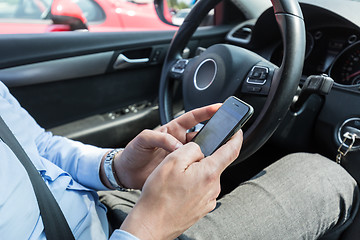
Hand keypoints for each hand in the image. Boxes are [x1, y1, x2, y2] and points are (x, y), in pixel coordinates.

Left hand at [113, 104, 221, 188]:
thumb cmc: (133, 152)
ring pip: (199, 150)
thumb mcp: (144, 139)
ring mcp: (179, 155)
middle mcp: (178, 141)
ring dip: (208, 150)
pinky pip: (193, 165)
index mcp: (172, 129)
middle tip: (225, 131)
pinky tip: (204, 167)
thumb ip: (161, 139)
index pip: (193, 117)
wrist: (125, 173)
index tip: (219, 107)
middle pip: (201, 134)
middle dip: (214, 131)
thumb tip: (178, 146)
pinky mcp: (179, 169)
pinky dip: (200, 166)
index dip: (206, 111)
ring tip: (216, 151)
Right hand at [120, 130, 242, 239]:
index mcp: (208, 173)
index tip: (237, 131)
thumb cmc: (159, 196)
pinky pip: (201, 189)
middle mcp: (213, 188)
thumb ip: (192, 149)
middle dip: (201, 158)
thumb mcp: (173, 161)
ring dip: (194, 173)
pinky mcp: (202, 208)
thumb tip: (201, 149)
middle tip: (181, 161)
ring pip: (205, 177)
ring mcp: (208, 200)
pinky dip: (192, 185)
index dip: (236, 138)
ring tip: (174, 179)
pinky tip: (176, 190)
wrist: (151, 223)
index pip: (231, 150)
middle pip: (214, 164)